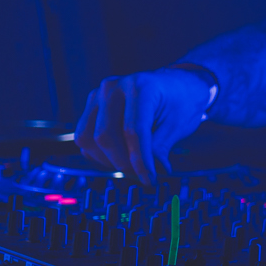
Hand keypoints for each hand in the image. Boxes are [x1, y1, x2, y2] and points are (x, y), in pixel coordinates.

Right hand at [76, 68, 215, 184]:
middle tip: (142, 175)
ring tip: (132, 166)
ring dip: (108, 160)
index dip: (140, 160)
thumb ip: (159, 149)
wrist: (176, 86)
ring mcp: (98, 96)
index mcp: (140, 87)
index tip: (150, 179)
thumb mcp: (178, 125)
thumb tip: (147, 172)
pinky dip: (99, 153)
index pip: (133, 131)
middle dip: (123, 163)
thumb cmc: (180, 101)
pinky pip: (85, 137)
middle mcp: (113, 88)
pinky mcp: (91, 106)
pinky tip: (119, 157)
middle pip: (106, 136)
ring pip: (89, 138)